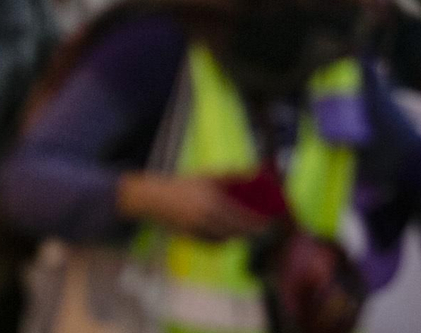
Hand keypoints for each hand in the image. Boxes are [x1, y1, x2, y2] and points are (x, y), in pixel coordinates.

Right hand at [118, 173, 272, 241]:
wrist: (151, 199)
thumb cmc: (180, 185)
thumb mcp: (203, 178)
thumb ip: (226, 178)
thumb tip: (248, 176)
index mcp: (211, 200)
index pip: (240, 216)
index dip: (256, 222)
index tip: (268, 223)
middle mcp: (205, 216)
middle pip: (235, 231)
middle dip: (249, 232)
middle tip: (261, 231)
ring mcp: (197, 229)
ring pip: (225, 239)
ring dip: (236, 236)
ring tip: (245, 232)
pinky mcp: (191, 238)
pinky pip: (212, 244)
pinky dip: (222, 241)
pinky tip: (226, 236)